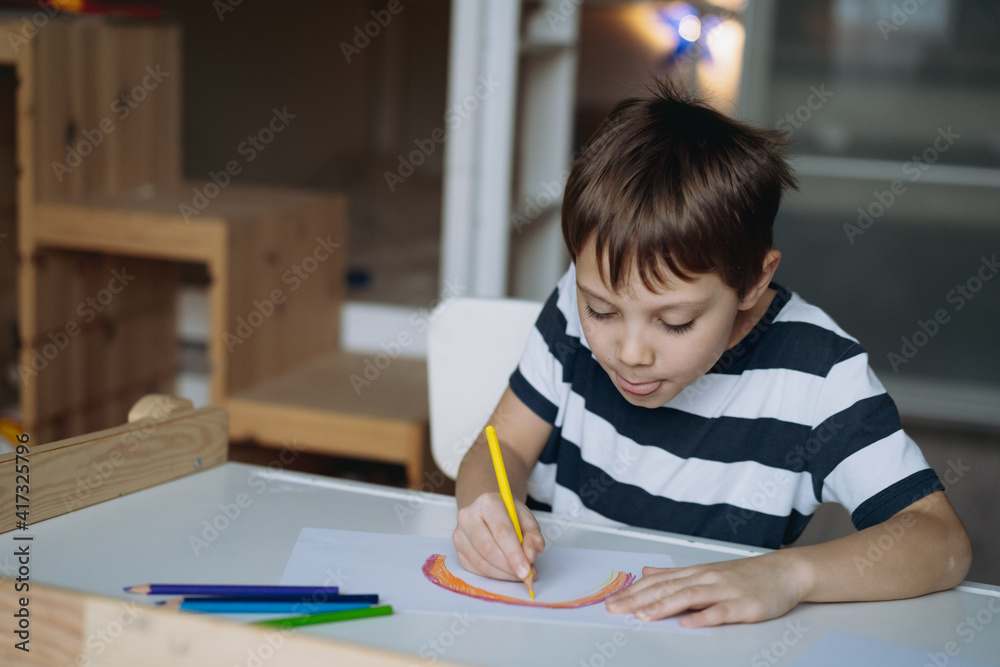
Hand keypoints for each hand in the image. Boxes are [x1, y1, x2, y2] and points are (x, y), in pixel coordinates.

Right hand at [453, 492, 544, 581]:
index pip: (501, 532)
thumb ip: (533, 538)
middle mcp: (468, 516)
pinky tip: (505, 571)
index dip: (515, 554)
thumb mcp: (528, 521)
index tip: (526, 570)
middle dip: (509, 567)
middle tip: (525, 574)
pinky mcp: (458, 549)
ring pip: (481, 562)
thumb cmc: (509, 516)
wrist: (491, 513)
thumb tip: (529, 556)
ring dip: (502, 573)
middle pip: (488, 548)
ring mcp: (459, 534)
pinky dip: (494, 575)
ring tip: (517, 573)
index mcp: (488, 503)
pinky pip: (475, 569)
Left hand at [605, 551, 808, 627]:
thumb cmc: (744, 575)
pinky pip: (721, 612)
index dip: (632, 593)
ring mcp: (724, 591)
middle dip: (638, 600)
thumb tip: (646, 572)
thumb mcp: (705, 571)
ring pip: (689, 598)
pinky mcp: (743, 606)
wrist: (783, 572)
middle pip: (667, 589)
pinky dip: (704, 618)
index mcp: (694, 573)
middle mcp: (705, 579)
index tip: (611, 602)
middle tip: (614, 609)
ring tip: (642, 615)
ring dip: (664, 607)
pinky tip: (688, 624)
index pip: (657, 583)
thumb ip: (674, 574)